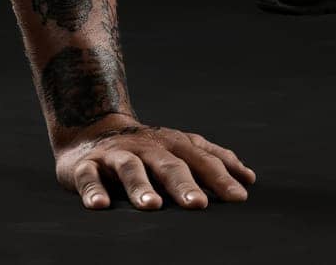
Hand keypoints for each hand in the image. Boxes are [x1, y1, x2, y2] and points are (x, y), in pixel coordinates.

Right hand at [54, 119, 255, 209]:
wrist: (93, 129)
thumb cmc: (147, 148)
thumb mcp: (180, 149)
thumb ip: (212, 161)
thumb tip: (248, 179)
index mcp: (175, 145)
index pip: (203, 161)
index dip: (222, 177)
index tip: (240, 197)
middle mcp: (149, 148)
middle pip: (170, 165)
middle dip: (185, 185)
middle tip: (199, 205)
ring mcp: (118, 155)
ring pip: (131, 169)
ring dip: (142, 187)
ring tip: (152, 206)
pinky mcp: (87, 165)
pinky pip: (89, 177)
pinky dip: (93, 190)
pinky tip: (99, 205)